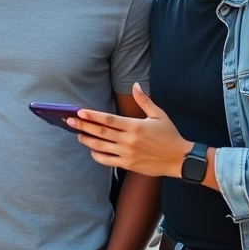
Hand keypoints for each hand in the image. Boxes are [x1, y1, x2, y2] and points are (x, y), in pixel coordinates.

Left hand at [66, 83, 190, 177]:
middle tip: (69, 121)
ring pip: (101, 147)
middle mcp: (129, 140)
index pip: (109, 120)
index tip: (80, 112)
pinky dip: (97, 155)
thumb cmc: (169, 135)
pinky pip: (107, 161)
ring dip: (87, 140)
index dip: (93, 116)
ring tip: (77, 134)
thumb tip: (135, 85)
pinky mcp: (128, 165)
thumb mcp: (159, 115)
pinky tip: (92, 149)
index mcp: (135, 126)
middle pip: (101, 132)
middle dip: (83, 126)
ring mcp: (127, 154)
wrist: (179, 159)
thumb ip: (144, 100)